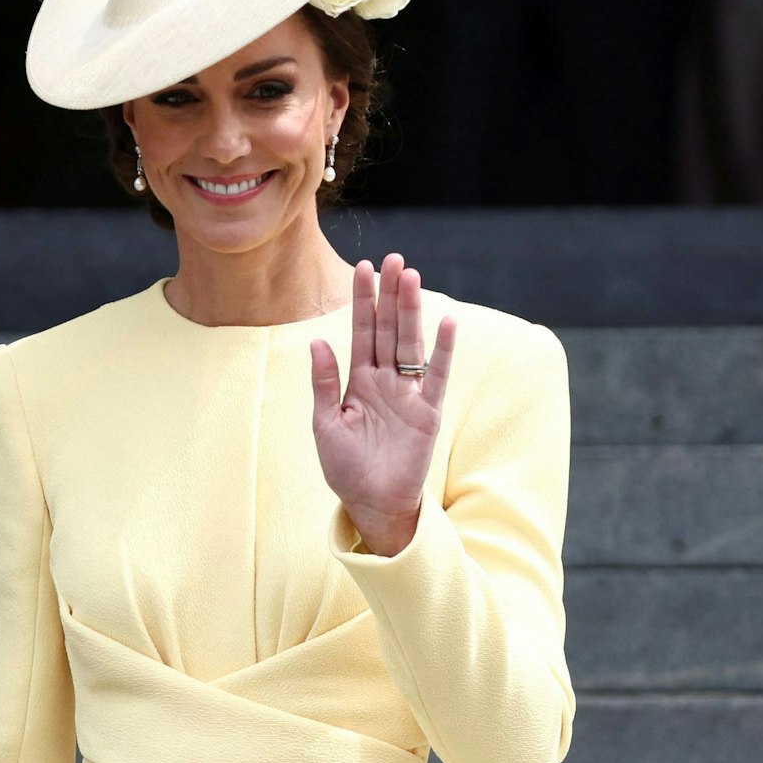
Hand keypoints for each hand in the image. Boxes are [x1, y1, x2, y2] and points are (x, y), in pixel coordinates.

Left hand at [309, 254, 456, 556]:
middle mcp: (385, 381)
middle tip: (393, 258)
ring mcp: (408, 395)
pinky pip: (436, 377)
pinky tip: (446, 322)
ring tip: (410, 277)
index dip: (362, 301)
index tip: (362, 267)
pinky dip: (442, 351)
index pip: (361, 332)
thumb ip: (324, 383)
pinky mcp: (428, 413)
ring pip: (410, 344)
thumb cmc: (345, 467)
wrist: (371, 503)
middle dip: (389, 295)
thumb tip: (316, 341)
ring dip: (411, 311)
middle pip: (389, 329)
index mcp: (358, 381)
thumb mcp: (326, 424)